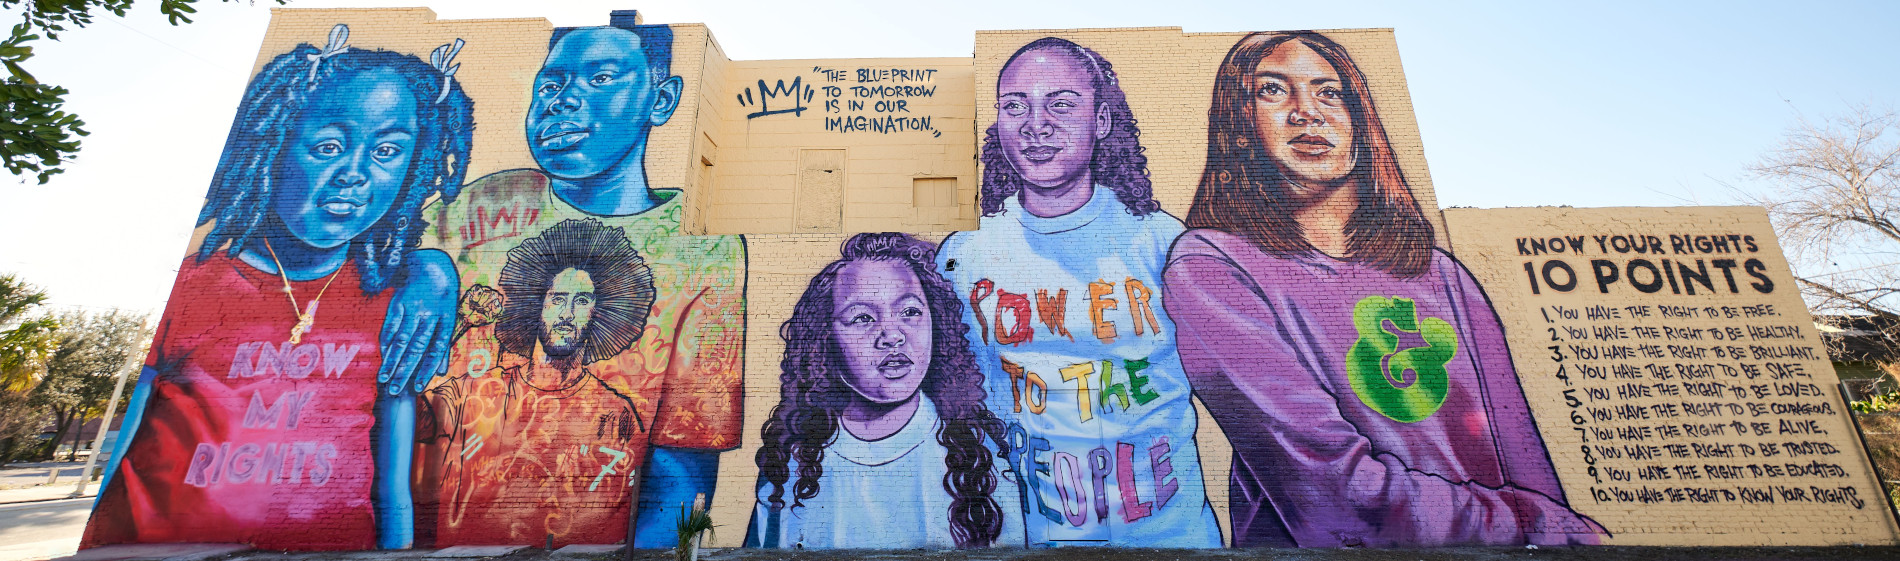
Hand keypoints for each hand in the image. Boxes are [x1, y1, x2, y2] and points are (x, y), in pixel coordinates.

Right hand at [379, 249, 459, 395]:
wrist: (431, 267)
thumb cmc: (443, 300)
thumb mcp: (450, 320)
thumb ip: (444, 346)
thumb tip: (441, 372)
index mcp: (446, 320)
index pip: (436, 350)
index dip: (426, 369)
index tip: (417, 388)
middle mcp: (429, 315)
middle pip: (416, 348)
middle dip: (404, 371)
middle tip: (395, 391)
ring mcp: (412, 309)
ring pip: (400, 339)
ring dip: (391, 361)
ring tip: (384, 379)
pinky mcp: (397, 303)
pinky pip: (390, 326)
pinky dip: (385, 344)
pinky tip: (382, 358)